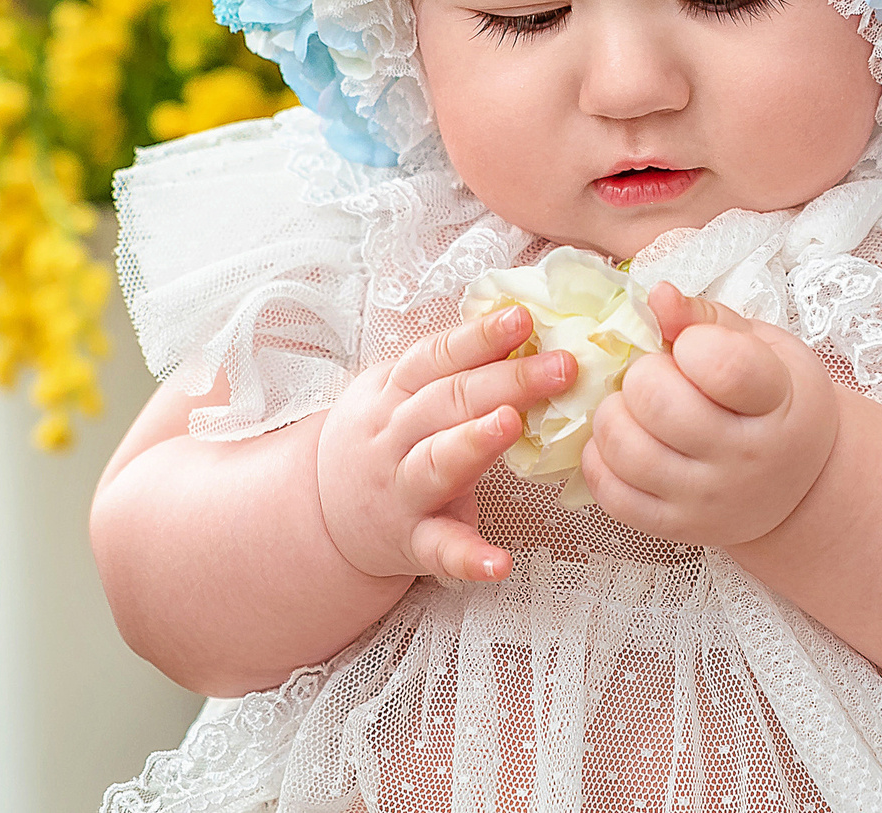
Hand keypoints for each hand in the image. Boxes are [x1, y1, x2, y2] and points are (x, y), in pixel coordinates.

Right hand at [314, 304, 575, 582]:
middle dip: (507, 381)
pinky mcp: (411, 542)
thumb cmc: (384, 441)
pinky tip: (499, 563)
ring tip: (511, 424)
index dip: (480, 337)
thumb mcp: (399, 394)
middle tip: (561, 367)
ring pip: (436, 462)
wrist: (320, 514)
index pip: (438, 357)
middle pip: (449, 401)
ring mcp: (401, 491)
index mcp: (393, 392)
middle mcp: (393, 437)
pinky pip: (440, 549)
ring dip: (474, 442)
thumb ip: (450, 368)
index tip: (523, 318)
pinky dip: (468, 558)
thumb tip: (524, 325)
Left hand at [580, 284, 840, 547]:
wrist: (799, 485)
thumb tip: (657, 296)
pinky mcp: (674, 527)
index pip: (723, 366)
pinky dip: (601, 457)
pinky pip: (611, 492)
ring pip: (625, 448)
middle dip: (644, 375)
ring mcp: (707, 499)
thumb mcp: (763, 347)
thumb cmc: (775, 401)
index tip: (692, 347)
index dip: (692, 343)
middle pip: (658, 404)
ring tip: (634, 407)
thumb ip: (706, 318)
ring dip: (614, 413)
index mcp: (776, 401)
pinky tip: (624, 439)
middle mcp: (746, 458)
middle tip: (658, 376)